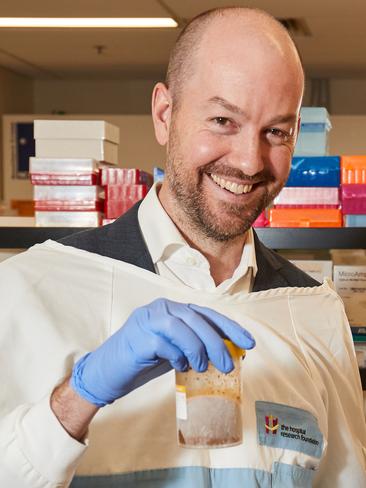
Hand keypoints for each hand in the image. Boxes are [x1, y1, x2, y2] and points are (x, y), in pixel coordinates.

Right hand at [70, 298, 254, 406]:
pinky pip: (165, 344)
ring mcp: (148, 320)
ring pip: (182, 327)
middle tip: (228, 366)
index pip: (207, 314)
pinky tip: (179, 366)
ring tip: (202, 367)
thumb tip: (229, 353)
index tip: (249, 343)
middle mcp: (161, 308)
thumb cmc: (144, 359)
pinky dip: (177, 356)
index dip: (230, 327)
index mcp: (172, 308)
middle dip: (217, 342)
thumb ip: (196, 346)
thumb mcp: (175, 349)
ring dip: (198, 349)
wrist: (107, 371)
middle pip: (197, 319)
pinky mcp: (138, 337)